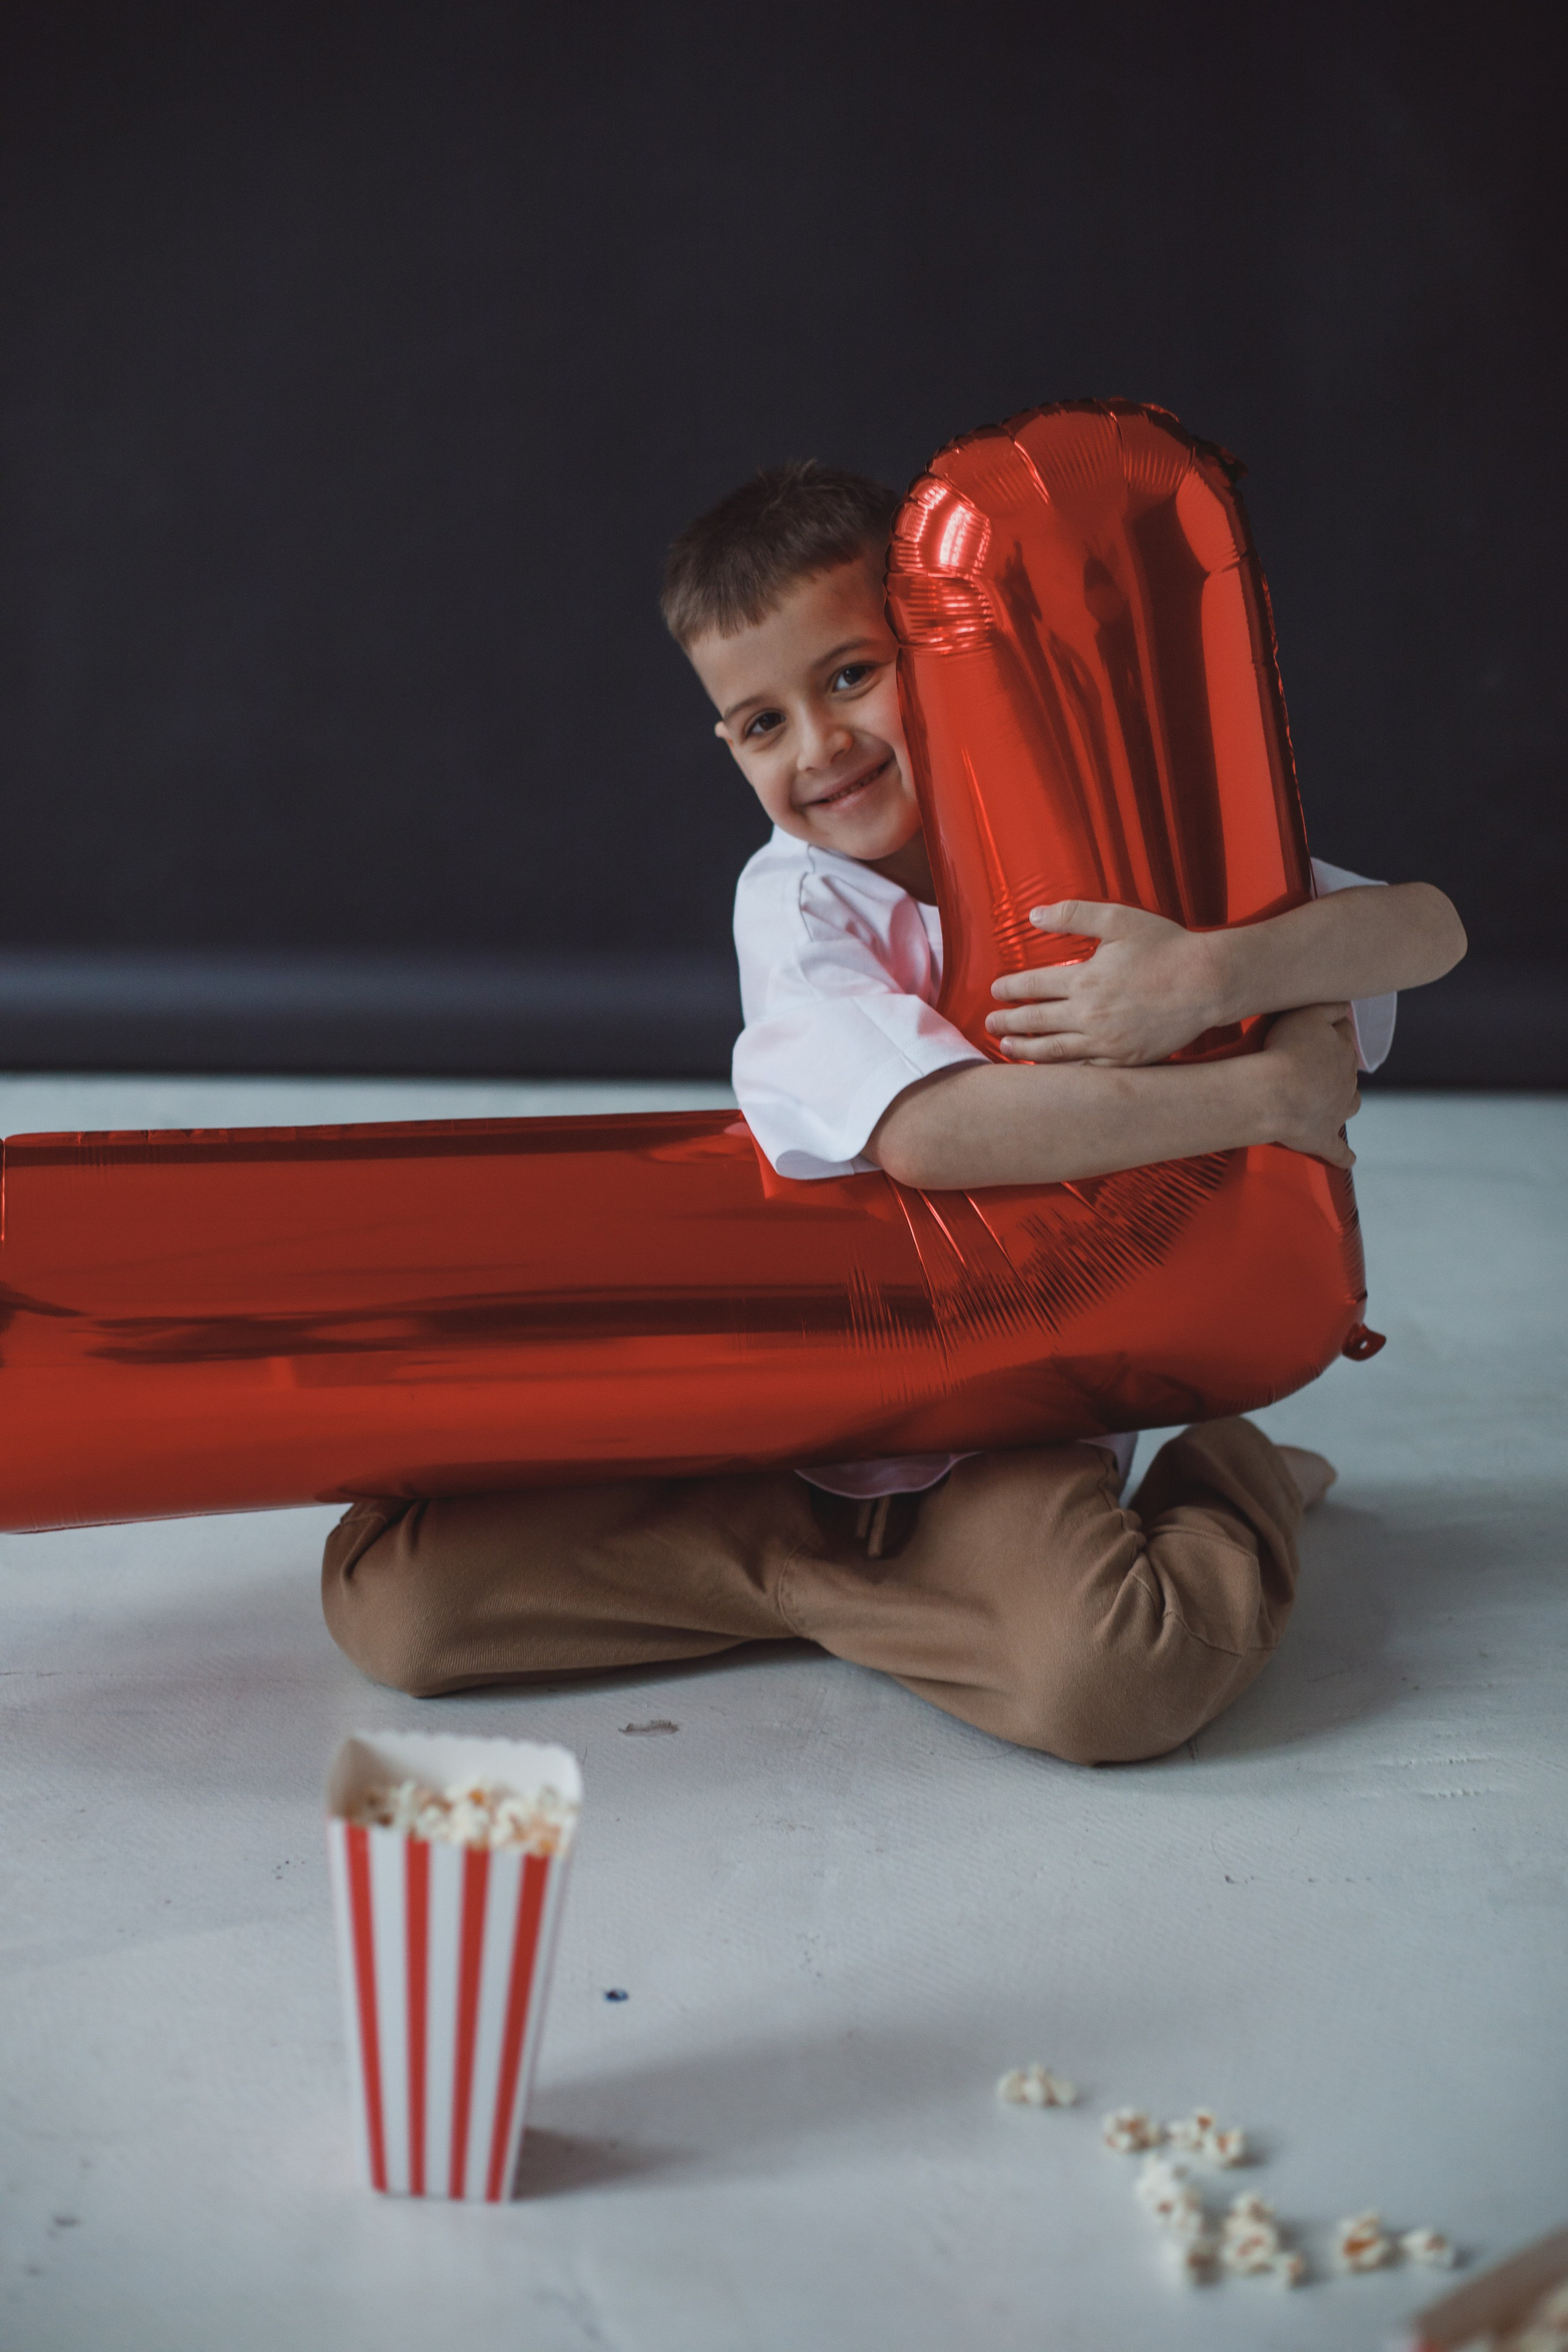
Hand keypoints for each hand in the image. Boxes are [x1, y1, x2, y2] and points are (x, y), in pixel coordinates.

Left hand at [986, 901, 1228, 1064]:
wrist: (1207, 982)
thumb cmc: (1166, 947)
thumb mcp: (1119, 919)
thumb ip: (1073, 915)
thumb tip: (1033, 915)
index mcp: (1084, 980)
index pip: (1032, 986)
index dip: (1009, 989)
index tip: (995, 991)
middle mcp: (1089, 1015)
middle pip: (1035, 1022)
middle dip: (1007, 1023)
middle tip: (989, 1024)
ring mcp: (1106, 1042)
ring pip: (1053, 1052)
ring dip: (1025, 1051)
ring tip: (1006, 1050)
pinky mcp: (1124, 1061)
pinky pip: (1083, 1071)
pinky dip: (1060, 1072)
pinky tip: (1047, 1071)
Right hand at [1259, 1003, 1361, 1166]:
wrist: (1273, 1093)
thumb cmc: (1284, 1051)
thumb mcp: (1306, 1014)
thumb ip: (1329, 1007)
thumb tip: (1347, 1006)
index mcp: (1342, 1051)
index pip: (1344, 1035)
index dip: (1333, 1031)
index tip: (1322, 1030)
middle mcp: (1345, 1082)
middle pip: (1347, 1070)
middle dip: (1336, 1066)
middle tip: (1315, 1064)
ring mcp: (1336, 1112)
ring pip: (1349, 1104)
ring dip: (1343, 1102)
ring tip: (1331, 1101)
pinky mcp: (1322, 1138)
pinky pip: (1337, 1151)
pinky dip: (1342, 1155)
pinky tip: (1347, 1159)